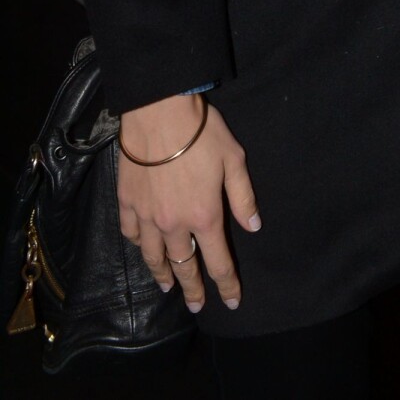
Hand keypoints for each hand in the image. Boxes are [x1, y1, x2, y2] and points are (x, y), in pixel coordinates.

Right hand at [117, 95, 259, 311]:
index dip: (227, 284)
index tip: (234, 301)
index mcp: (204, 216)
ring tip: (167, 287)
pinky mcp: (127, 202)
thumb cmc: (202, 133)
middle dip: (193, 290)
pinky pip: (130, 234)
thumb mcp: (234, 160)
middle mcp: (173, 224)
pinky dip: (138, 245)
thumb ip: (243, 197)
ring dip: (162, 274)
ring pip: (153, 257)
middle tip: (197, 306)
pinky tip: (142, 248)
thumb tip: (253, 227)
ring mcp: (146, 216)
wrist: (159, 112)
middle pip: (183, 266)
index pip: (218, 261)